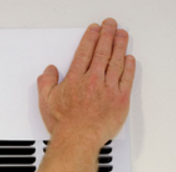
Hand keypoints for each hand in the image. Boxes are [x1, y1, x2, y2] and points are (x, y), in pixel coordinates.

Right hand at [37, 18, 134, 147]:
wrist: (78, 140)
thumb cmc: (64, 125)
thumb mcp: (45, 101)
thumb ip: (46, 83)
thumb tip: (50, 71)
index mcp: (76, 79)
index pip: (84, 51)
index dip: (90, 38)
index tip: (94, 30)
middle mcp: (93, 80)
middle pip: (102, 52)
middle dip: (107, 35)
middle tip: (110, 25)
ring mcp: (108, 89)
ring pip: (116, 61)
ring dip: (120, 45)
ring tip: (122, 35)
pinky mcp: (120, 100)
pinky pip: (127, 78)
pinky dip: (129, 67)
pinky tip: (129, 59)